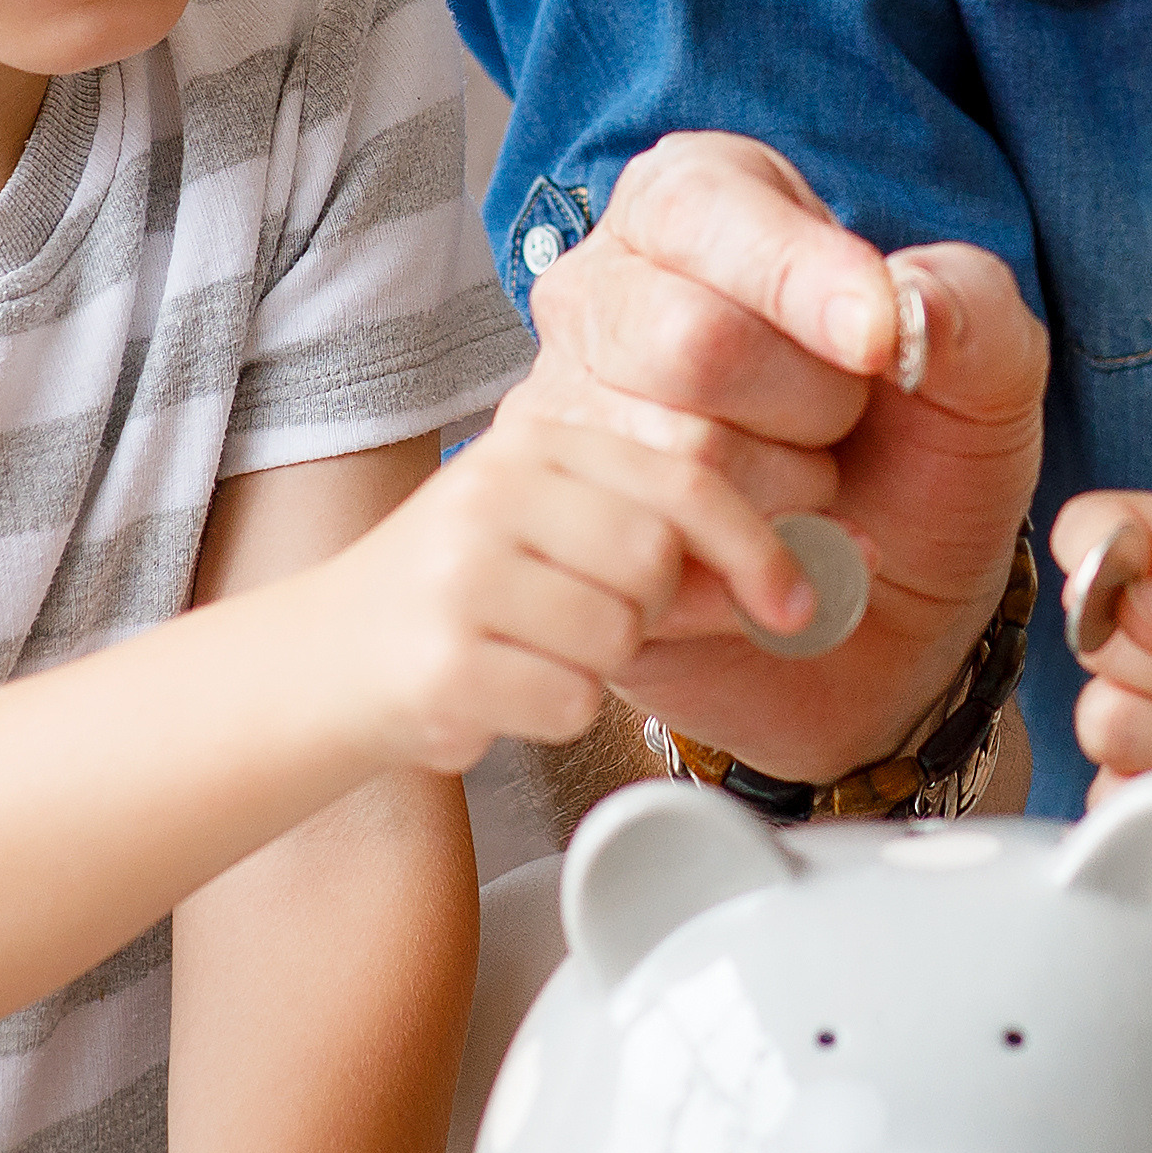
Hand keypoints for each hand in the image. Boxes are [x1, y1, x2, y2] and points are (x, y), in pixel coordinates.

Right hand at [276, 407, 808, 778]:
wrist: (321, 665)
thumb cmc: (464, 603)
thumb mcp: (564, 541)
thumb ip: (676, 546)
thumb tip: (830, 568)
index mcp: (533, 440)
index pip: (684, 479)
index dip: (759, 543)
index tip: (799, 600)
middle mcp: (492, 489)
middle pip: (657, 563)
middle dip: (650, 615)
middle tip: (587, 625)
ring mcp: (462, 573)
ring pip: (619, 637)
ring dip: (595, 668)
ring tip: (531, 652)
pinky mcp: (444, 659)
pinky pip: (571, 701)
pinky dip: (552, 712)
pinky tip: (499, 689)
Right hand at [526, 134, 1047, 782]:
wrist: (889, 620)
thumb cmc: (918, 461)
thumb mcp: (988, 369)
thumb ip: (970, 305)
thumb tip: (906, 303)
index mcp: (691, 205)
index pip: (708, 216)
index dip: (807, 283)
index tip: (880, 346)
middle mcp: (599, 292)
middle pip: (693, 341)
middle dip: (815, 406)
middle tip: (844, 427)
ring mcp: (558, 414)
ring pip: (680, 456)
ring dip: (791, 499)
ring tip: (808, 492)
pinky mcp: (553, 534)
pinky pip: (654, 558)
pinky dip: (755, 578)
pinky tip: (777, 570)